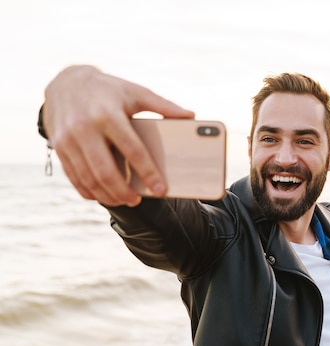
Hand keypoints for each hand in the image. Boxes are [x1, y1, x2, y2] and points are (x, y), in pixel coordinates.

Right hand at [43, 65, 194, 205]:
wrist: (66, 81)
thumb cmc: (109, 90)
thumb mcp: (135, 92)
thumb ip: (163, 105)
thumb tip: (191, 115)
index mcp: (108, 114)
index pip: (131, 149)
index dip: (147, 172)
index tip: (160, 189)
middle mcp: (84, 128)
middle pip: (105, 170)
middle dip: (123, 191)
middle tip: (139, 200)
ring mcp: (67, 139)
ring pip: (88, 177)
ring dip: (107, 195)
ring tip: (125, 201)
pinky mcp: (58, 147)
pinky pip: (73, 176)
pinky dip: (88, 191)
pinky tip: (103, 196)